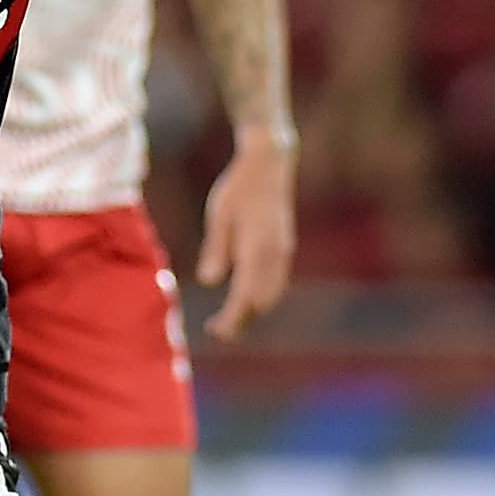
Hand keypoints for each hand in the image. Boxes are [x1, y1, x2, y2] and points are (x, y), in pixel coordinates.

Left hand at [196, 126, 296, 339]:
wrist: (269, 164)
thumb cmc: (238, 187)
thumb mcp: (219, 217)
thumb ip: (216, 250)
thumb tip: (209, 281)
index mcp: (256, 250)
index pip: (244, 297)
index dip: (231, 320)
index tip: (215, 331)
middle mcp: (274, 256)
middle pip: (261, 302)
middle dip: (242, 320)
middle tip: (218, 329)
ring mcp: (283, 252)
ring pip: (272, 294)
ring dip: (254, 310)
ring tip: (232, 317)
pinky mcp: (285, 247)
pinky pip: (277, 282)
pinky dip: (262, 295)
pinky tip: (248, 295)